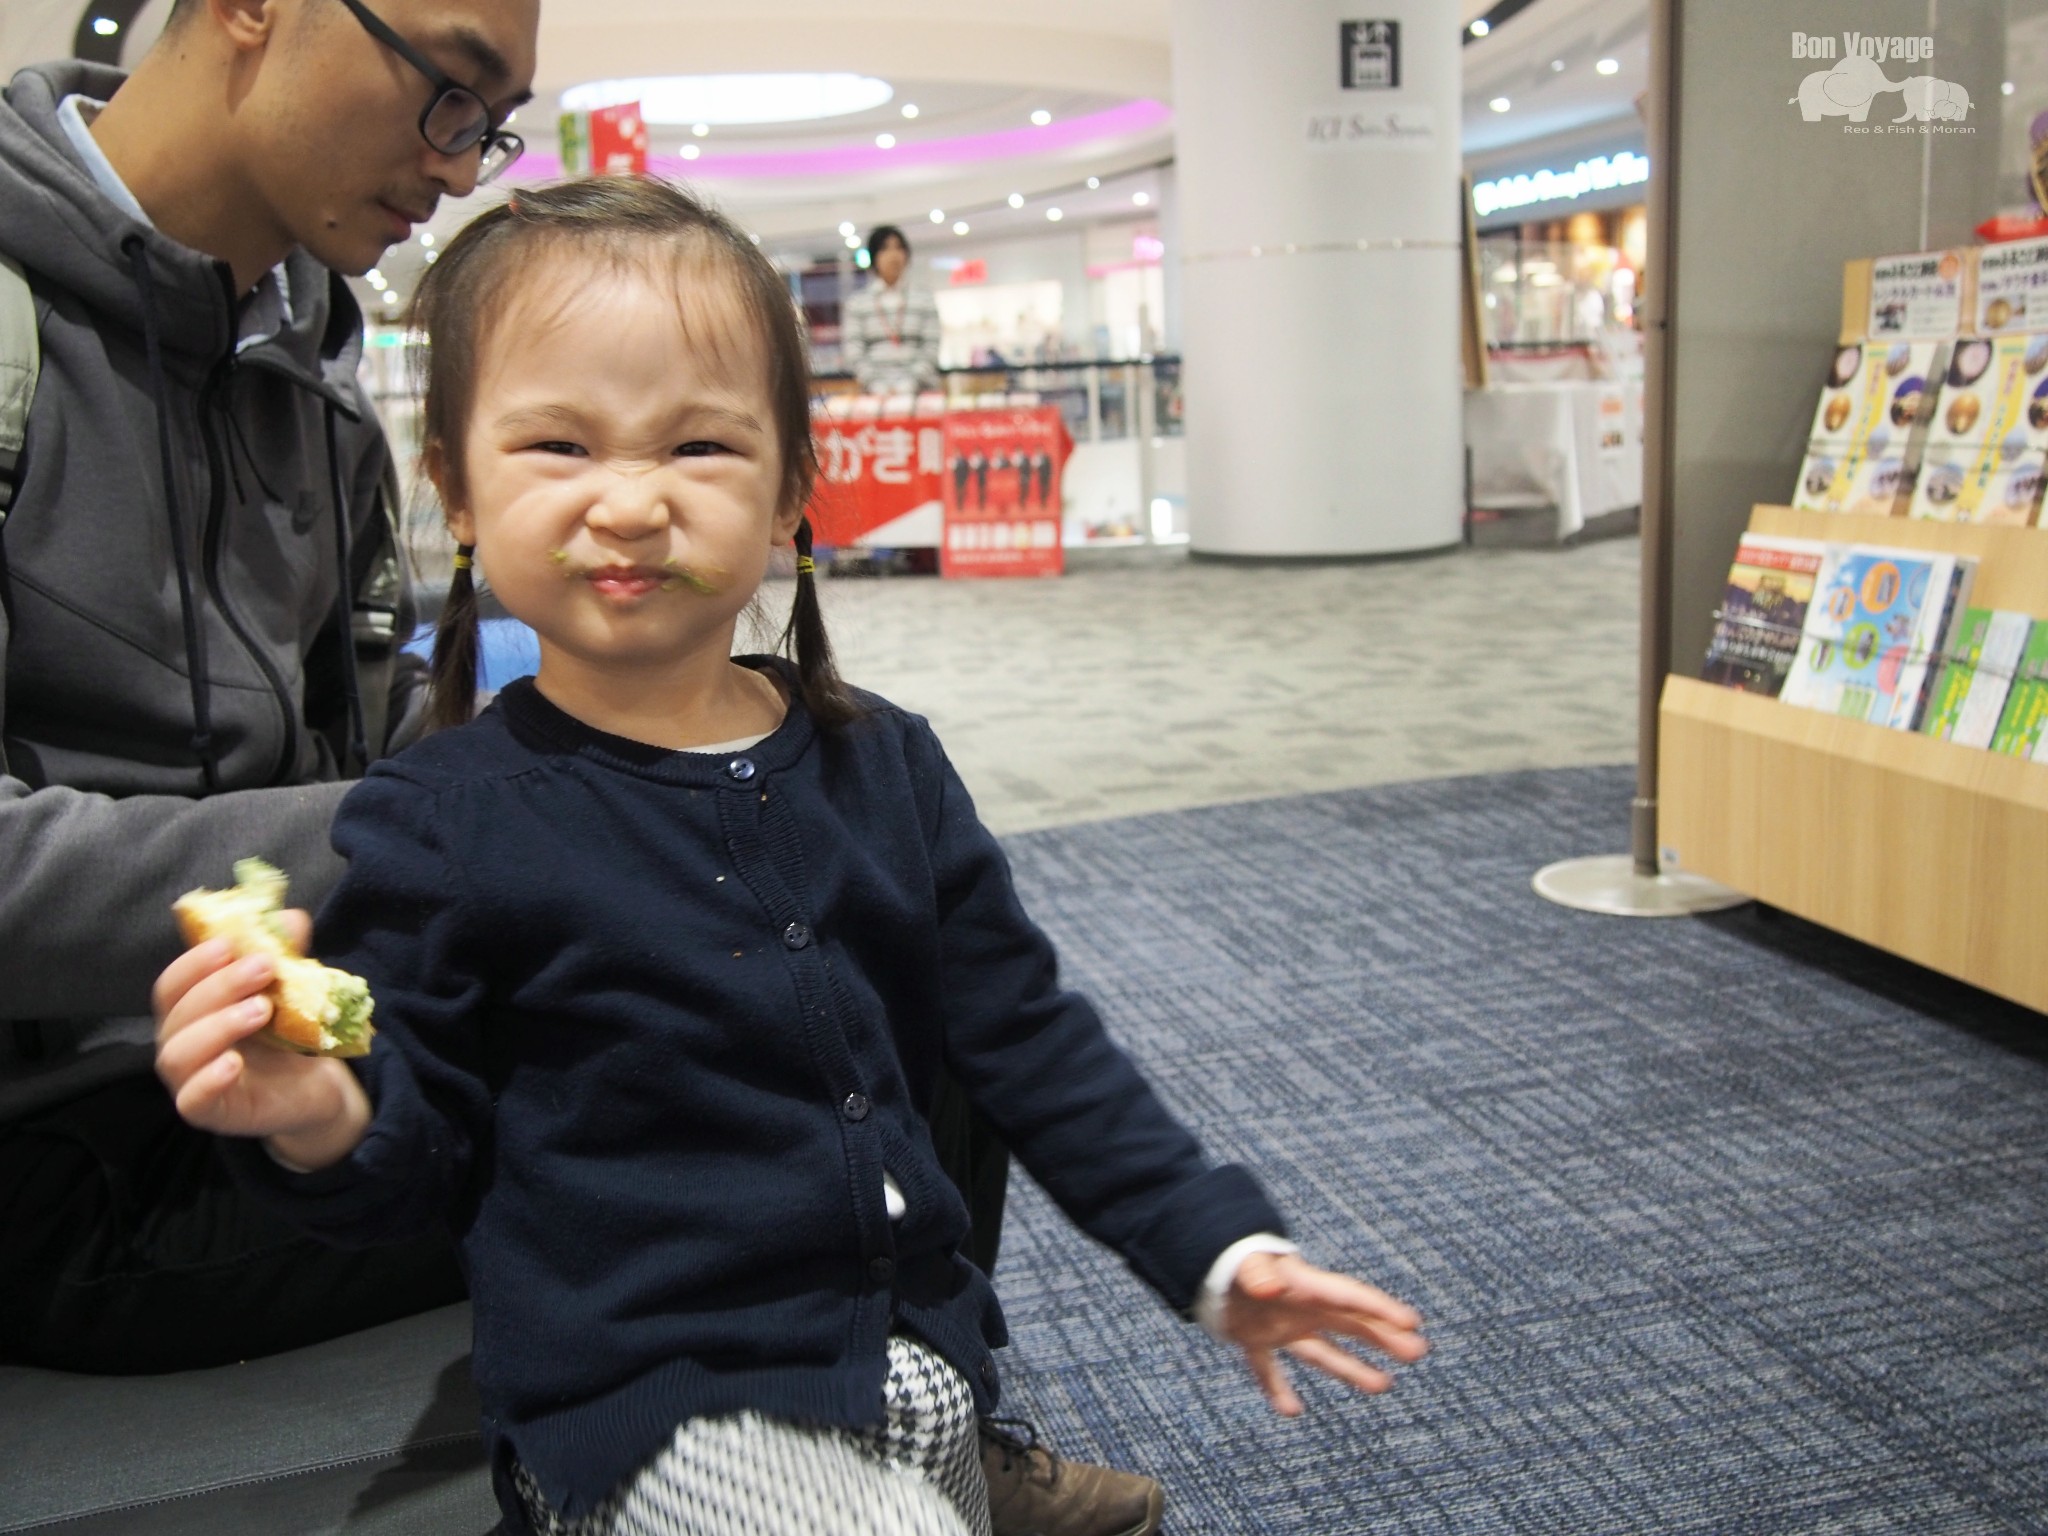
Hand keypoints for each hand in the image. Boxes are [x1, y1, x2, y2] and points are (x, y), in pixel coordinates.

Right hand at [152, 910, 369, 1167]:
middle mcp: (180, 1044)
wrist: (314, 1087)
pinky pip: (192, 1101)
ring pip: (178, 1054)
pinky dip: (207, 1080)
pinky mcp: (210, 1113)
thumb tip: (289, 918)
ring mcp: (189, 1080)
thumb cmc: (286, 1034)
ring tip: (262, 1010)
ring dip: (217, 1026)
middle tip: (263, 967)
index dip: (194, 963)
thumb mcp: (288, 990)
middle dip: (219, 985)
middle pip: (177, 1013)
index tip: (229, 943)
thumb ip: (285, 955)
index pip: (172, 984)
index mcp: (190, 1011)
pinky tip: (233, 1063)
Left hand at [1219, 1252, 1428, 1415]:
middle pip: (1349, 1324)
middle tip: (1418, 1350)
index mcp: (1304, 1286)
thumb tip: (1271, 1286)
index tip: (1411, 1322)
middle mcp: (1300, 1308)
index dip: (1380, 1309)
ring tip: (1384, 1385)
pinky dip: (1278, 1389)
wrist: (1204, 1261)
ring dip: (1351, 1368)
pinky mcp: (1255, 1339)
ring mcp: (1280, 1326)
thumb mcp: (1245, 1263)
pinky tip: (1290, 1411)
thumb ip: (1258, 1273)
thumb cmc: (1231, 1257)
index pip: (1349, 1298)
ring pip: (1323, 1351)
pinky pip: (1270, 1369)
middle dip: (1383, 1337)